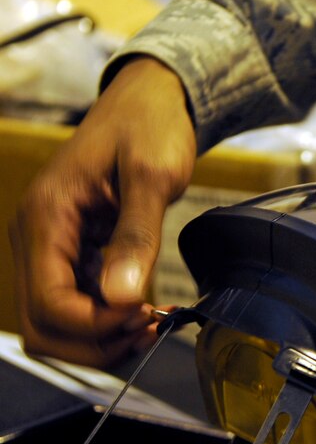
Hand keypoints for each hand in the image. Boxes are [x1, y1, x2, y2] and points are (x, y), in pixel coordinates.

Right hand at [10, 56, 195, 366]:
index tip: (143, 314)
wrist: (149, 102)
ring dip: (100, 336)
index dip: (96, 324)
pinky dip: (106, 316)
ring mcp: (51, 246)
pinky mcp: (72, 249)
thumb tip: (122, 296)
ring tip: (149, 324)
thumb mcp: (151, 175)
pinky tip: (143, 309)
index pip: (49, 303)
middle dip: (95, 342)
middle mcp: (36, 236)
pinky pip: (77, 301)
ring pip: (57, 321)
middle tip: (147, 331)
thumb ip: (136, 236)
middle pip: (43, 326)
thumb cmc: (148, 125)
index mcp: (45, 217)